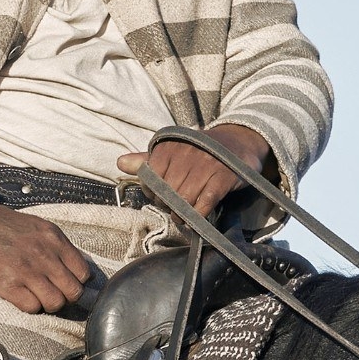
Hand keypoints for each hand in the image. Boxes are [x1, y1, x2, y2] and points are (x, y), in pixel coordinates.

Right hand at [0, 187, 93, 314]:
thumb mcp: (36, 227)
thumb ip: (55, 246)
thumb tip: (70, 267)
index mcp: (54, 239)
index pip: (83, 273)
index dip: (75, 283)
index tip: (64, 284)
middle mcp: (44, 255)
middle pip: (74, 292)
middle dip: (64, 298)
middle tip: (50, 294)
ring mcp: (26, 270)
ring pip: (56, 303)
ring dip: (47, 305)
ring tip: (34, 297)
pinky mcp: (7, 284)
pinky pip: (32, 307)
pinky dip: (28, 307)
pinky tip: (19, 296)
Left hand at [118, 122, 270, 216]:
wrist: (238, 143)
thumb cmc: (200, 150)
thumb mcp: (173, 151)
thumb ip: (147, 160)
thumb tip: (120, 163)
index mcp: (171, 146)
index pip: (151, 175)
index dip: (153, 191)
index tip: (160, 195)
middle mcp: (187, 153)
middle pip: (167, 191)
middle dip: (168, 204)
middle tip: (173, 208)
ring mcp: (206, 165)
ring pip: (184, 199)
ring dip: (181, 214)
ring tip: (182, 216)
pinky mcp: (223, 178)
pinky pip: (204, 203)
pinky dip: (197, 215)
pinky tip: (196, 216)